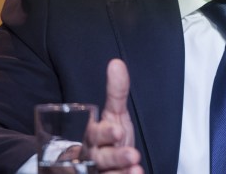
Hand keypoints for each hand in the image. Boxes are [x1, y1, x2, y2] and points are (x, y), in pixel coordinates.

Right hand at [85, 59, 142, 173]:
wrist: (89, 165)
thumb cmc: (105, 137)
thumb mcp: (113, 114)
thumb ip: (116, 92)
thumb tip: (116, 63)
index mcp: (92, 137)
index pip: (95, 135)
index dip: (105, 133)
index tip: (118, 130)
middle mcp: (92, 157)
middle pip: (99, 158)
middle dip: (115, 157)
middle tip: (132, 155)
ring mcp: (97, 172)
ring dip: (120, 173)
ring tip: (136, 169)